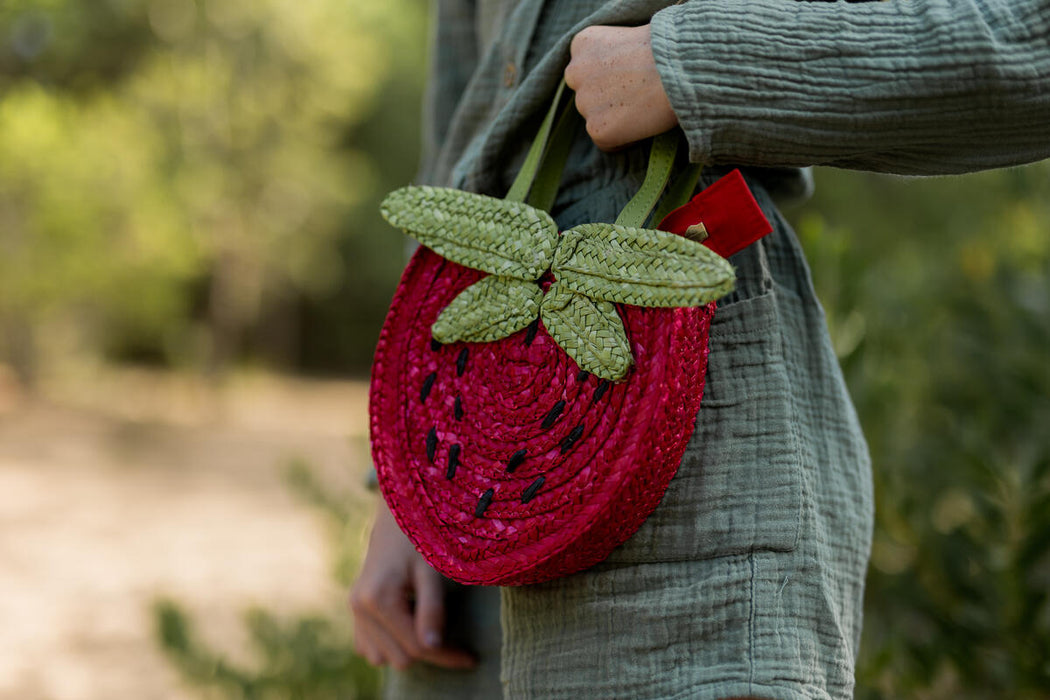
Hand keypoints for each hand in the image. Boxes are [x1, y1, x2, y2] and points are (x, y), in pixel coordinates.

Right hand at [350, 499, 477, 670]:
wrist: (395, 515)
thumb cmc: (418, 536)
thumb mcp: (431, 569)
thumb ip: (432, 608)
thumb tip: (433, 647)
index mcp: (378, 598)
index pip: (416, 645)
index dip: (447, 656)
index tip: (471, 659)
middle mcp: (360, 608)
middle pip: (401, 657)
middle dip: (431, 652)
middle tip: (456, 640)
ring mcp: (354, 611)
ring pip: (384, 657)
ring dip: (409, 649)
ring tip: (429, 625)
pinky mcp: (354, 612)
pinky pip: (371, 648)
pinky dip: (391, 644)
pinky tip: (409, 624)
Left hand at [564, 24, 678, 150]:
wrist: (680, 69)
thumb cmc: (669, 50)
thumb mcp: (633, 37)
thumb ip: (615, 56)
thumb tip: (619, 77)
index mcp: (582, 43)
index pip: (588, 69)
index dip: (613, 76)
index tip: (633, 75)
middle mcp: (575, 72)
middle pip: (588, 95)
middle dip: (609, 98)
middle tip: (640, 95)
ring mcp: (583, 103)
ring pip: (597, 118)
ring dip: (617, 118)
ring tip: (645, 107)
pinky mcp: (596, 129)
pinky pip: (607, 142)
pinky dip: (625, 139)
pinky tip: (644, 123)